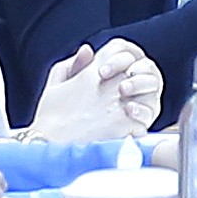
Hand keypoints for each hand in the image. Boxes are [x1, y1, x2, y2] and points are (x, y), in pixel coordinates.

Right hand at [34, 39, 158, 142]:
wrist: (48, 147)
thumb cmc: (49, 120)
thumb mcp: (54, 85)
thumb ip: (72, 64)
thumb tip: (88, 50)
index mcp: (95, 71)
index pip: (123, 50)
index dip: (124, 60)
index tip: (118, 75)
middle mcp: (112, 84)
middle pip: (142, 72)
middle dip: (137, 85)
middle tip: (125, 99)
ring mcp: (122, 104)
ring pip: (148, 98)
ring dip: (141, 107)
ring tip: (126, 117)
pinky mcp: (127, 125)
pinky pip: (143, 124)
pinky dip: (136, 130)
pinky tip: (123, 135)